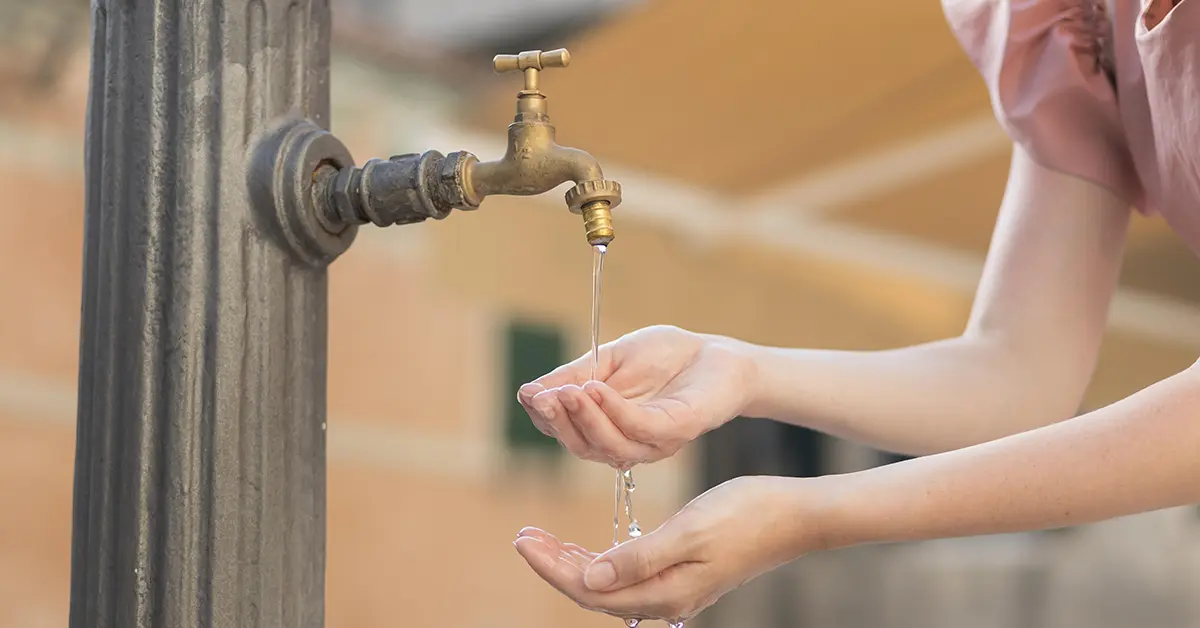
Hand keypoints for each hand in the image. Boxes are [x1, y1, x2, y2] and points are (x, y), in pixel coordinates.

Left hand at [512, 476, 821, 622]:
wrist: (794, 515)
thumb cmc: (747, 514)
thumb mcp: (690, 530)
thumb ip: (639, 557)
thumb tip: (589, 577)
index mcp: (665, 591)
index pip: (590, 588)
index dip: (552, 566)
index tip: (523, 540)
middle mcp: (667, 598)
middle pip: (594, 591)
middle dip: (555, 565)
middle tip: (523, 536)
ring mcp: (675, 589)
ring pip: (608, 584)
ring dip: (573, 562)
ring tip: (542, 540)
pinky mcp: (682, 575)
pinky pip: (627, 576)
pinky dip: (600, 561)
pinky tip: (586, 547)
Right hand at [517, 325, 757, 465]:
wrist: (716, 352)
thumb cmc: (665, 357)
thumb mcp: (609, 360)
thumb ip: (574, 376)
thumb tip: (528, 392)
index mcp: (606, 428)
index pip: (566, 431)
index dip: (544, 416)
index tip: (528, 393)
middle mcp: (627, 443)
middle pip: (582, 446)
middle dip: (559, 422)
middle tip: (542, 397)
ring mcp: (652, 442)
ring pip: (608, 445)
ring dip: (583, 418)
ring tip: (566, 391)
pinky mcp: (676, 431)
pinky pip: (639, 429)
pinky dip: (613, 410)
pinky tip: (596, 389)